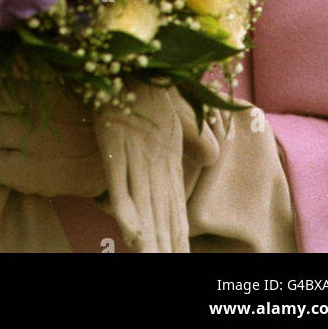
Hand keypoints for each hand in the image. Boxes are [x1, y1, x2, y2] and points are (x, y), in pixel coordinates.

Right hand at [94, 82, 221, 252]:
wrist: (131, 59)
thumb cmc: (151, 87)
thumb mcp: (177, 112)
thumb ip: (195, 134)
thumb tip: (214, 153)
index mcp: (168, 159)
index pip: (174, 208)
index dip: (178, 238)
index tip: (181, 259)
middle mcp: (154, 163)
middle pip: (160, 216)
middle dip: (164, 247)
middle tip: (171, 269)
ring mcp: (134, 156)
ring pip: (143, 207)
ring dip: (149, 240)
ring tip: (154, 261)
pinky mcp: (113, 146)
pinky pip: (119, 184)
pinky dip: (125, 209)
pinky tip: (132, 233)